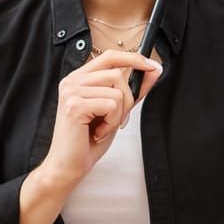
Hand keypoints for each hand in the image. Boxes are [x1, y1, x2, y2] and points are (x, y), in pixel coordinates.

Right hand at [36, 49, 162, 190]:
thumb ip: (133, 90)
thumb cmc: (88, 140)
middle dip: (126, 100)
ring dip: (118, 114)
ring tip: (103, 127)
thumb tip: (154, 70)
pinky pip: (111, 105)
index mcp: (79, 79)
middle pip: (117, 74)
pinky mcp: (75, 105)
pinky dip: (111, 122)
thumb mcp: (115, 111)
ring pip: (117, 91)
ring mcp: (71, 91)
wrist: (68, 166)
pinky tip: (97, 132)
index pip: (109, 57)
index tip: (151, 66)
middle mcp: (72, 81)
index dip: (132, 58)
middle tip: (116, 120)